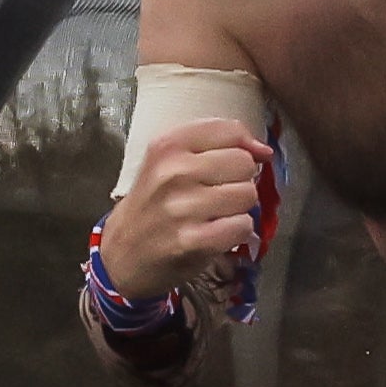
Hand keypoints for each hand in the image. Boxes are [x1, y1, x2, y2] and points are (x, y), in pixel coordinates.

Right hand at [102, 119, 271, 301]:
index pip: (229, 130)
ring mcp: (182, 207)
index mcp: (167, 146)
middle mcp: (173, 171)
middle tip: (219, 194)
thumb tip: (264, 151)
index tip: (235, 164)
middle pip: (244, 163)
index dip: (244, 147)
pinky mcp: (193, 240)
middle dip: (240, 180)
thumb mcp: (168, 162)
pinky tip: (217, 233)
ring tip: (216, 215)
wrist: (121, 255)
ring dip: (239, 208)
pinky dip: (237, 231)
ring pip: (247, 194)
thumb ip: (214, 146)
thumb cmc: (152, 205)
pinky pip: (242, 225)